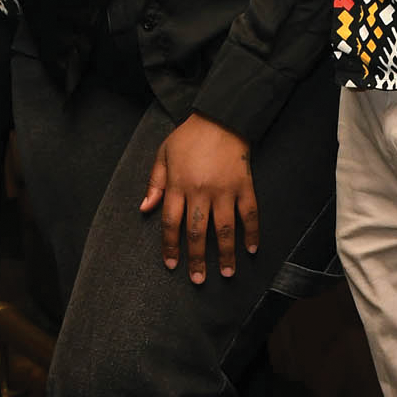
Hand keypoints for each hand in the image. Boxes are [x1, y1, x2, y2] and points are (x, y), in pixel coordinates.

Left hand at [139, 114, 258, 283]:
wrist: (221, 117)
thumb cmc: (188, 137)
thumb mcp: (163, 155)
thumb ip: (154, 184)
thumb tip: (144, 210)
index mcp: (178, 185)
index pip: (171, 223)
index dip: (171, 246)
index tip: (172, 265)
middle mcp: (200, 191)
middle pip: (196, 232)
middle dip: (196, 259)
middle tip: (198, 280)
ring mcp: (224, 189)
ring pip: (223, 229)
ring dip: (224, 254)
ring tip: (226, 273)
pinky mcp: (244, 185)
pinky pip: (249, 213)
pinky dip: (251, 232)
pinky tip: (251, 249)